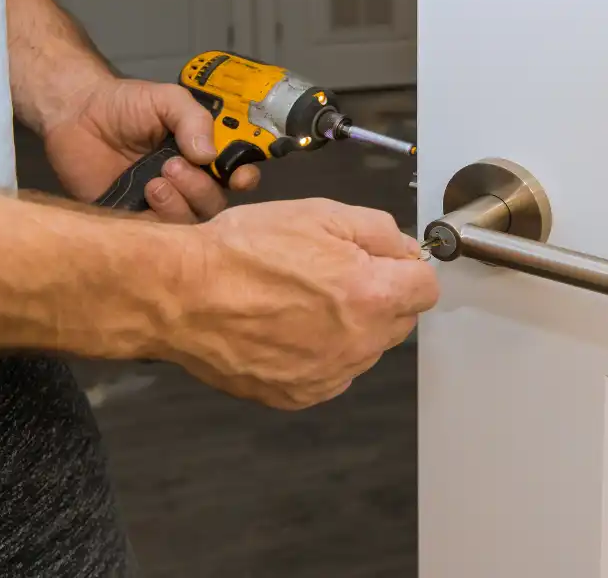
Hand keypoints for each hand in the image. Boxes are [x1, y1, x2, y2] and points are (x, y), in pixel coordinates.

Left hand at [42, 78, 259, 221]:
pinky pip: (158, 233)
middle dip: (202, 189)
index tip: (238, 177)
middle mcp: (189, 183)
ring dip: (180, 203)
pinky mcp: (133, 219)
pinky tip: (146, 194)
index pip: (236, 175)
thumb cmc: (125, 104)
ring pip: (190, 222)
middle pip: (215, 203)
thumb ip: (193, 118)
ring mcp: (162, 204)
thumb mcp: (166, 100)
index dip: (244, 179)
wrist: (75, 113)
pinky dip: (159, 218)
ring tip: (154, 181)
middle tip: (172, 165)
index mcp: (204, 156)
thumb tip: (209, 154)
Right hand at [159, 198, 438, 409]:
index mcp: (372, 294)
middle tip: (333, 274)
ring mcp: (329, 374)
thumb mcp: (320, 214)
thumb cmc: (243, 250)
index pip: (426, 287)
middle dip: (380, 295)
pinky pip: (331, 372)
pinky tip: (286, 327)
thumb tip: (406, 249)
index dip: (405, 267)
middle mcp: (358, 343)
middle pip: (399, 320)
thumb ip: (379, 231)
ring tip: (300, 300)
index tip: (384, 262)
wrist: (181, 294)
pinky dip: (319, 353)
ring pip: (365, 348)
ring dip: (350, 326)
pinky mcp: (299, 395)